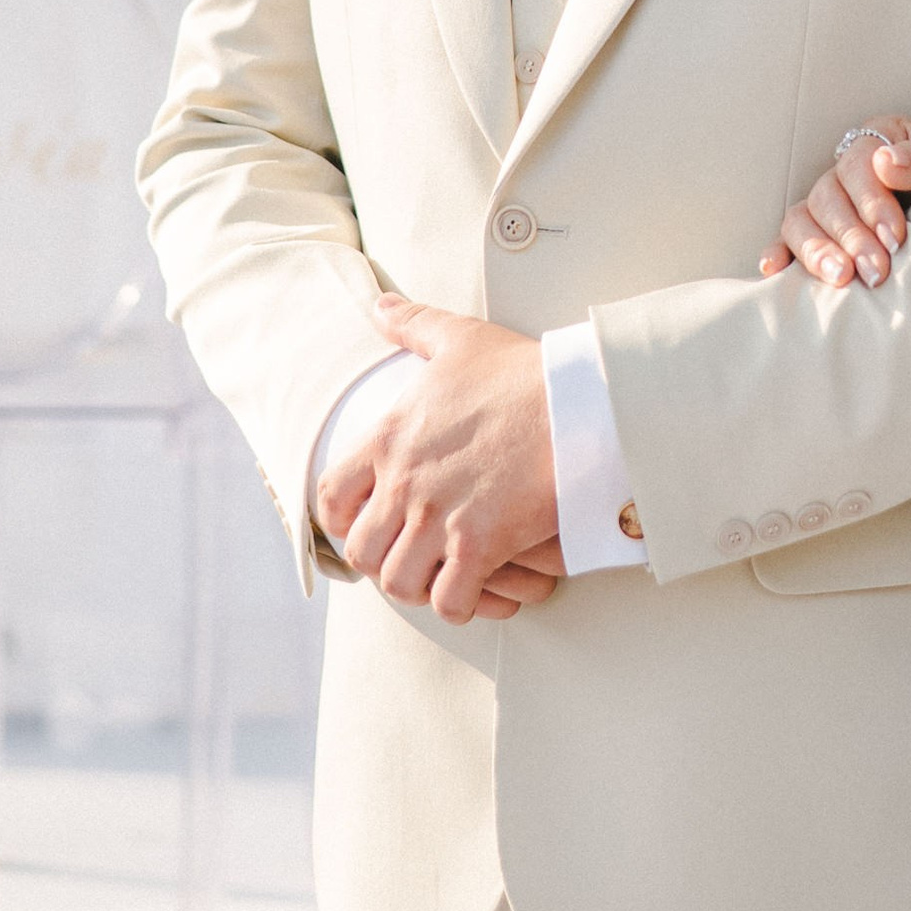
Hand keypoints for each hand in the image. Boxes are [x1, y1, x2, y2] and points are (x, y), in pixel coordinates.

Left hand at [311, 297, 561, 625]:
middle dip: (383, 561)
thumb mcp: (459, 340)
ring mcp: (438, 518)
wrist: (580, 401)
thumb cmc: (524, 373)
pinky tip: (482, 588)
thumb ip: (413, 325)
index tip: (367, 524)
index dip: (343, 522)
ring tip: (445, 576)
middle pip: (362, 552)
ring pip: (399, 584)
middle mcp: (403, 483)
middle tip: (414, 556)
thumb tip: (380, 307)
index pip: (330, 498)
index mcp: (389, 438)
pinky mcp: (479, 546)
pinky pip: (450, 601)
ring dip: (420, 587)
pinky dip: (462, 603)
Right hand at [758, 117, 910, 288]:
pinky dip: (778, 253)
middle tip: (875, 271)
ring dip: (815, 250)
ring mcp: (829, 201)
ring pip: (800, 219)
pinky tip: (775, 271)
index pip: (857, 164)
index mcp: (878, 139)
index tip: (896, 238)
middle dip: (848, 236)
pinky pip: (788, 239)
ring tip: (839, 279)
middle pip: (825, 196)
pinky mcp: (821, 233)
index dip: (871, 201)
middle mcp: (846, 168)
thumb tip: (887, 163)